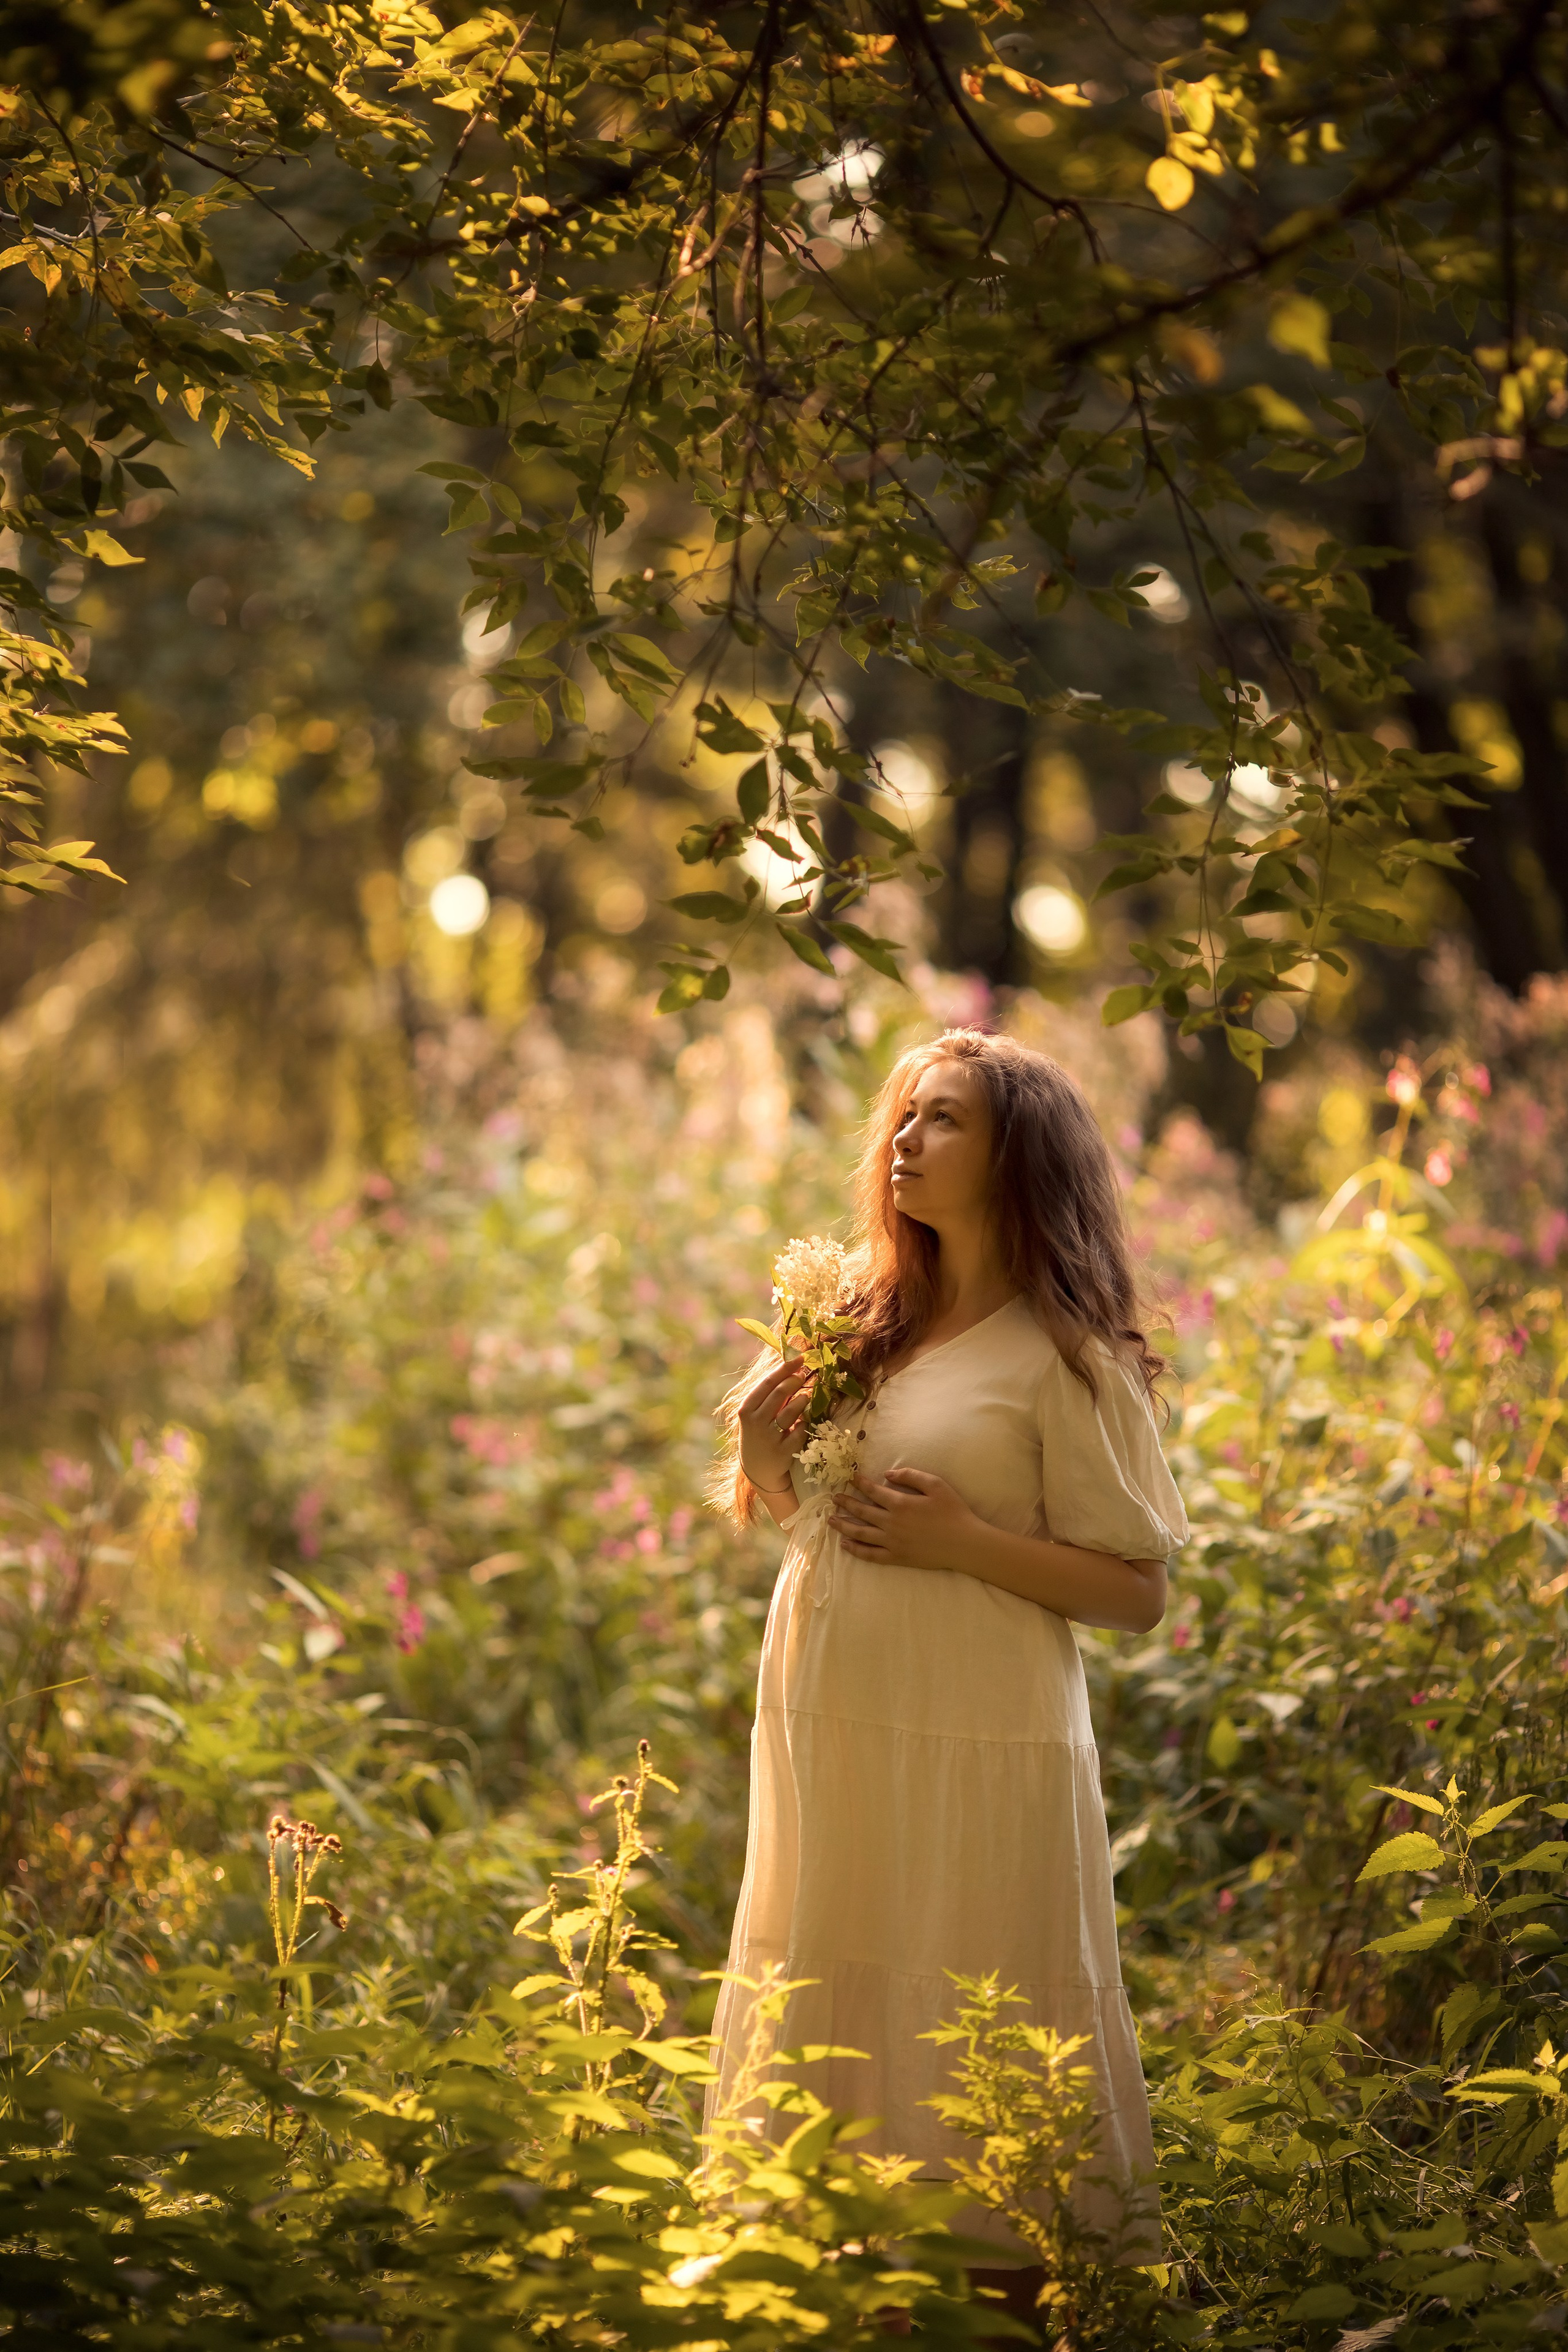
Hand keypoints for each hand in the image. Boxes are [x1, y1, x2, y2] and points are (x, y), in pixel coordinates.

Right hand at [737, 1353, 812, 1494]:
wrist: (758, 1470)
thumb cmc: (758, 1435)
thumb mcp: (756, 1416)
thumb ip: (769, 1397)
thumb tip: (791, 1370)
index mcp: (746, 1410)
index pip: (767, 1383)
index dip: (785, 1368)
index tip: (799, 1358)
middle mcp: (755, 1422)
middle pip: (779, 1393)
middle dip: (795, 1380)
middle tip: (804, 1375)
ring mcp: (769, 1438)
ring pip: (791, 1412)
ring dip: (801, 1400)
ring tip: (805, 1397)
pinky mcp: (783, 1452)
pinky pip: (800, 1431)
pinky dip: (804, 1425)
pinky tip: (802, 1424)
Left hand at [828, 1466, 978, 1571]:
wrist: (964, 1543)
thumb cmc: (953, 1511)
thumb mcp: (936, 1484)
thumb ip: (910, 1475)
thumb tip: (887, 1473)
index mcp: (900, 1503)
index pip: (873, 1491)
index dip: (859, 1483)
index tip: (849, 1477)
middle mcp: (891, 1523)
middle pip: (862, 1511)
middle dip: (845, 1503)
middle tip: (833, 1498)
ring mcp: (892, 1542)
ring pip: (860, 1534)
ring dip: (843, 1526)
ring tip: (830, 1520)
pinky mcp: (897, 1557)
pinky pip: (871, 1555)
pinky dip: (856, 1550)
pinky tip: (845, 1545)